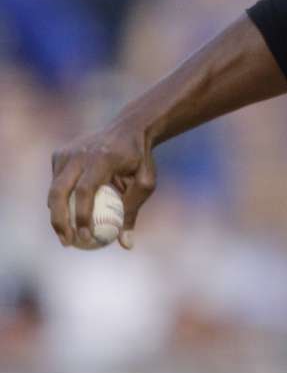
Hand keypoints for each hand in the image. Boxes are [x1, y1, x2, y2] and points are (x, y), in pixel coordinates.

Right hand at [48, 123, 155, 249]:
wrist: (129, 128)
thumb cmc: (140, 160)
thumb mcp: (145, 183)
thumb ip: (133, 211)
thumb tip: (126, 244)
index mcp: (102, 158)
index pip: (85, 191)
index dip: (82, 217)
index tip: (86, 239)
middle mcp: (80, 154)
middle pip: (59, 192)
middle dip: (58, 221)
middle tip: (67, 242)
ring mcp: (67, 152)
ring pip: (54, 189)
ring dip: (57, 214)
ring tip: (66, 236)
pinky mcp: (59, 154)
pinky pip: (57, 183)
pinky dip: (61, 200)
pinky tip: (69, 215)